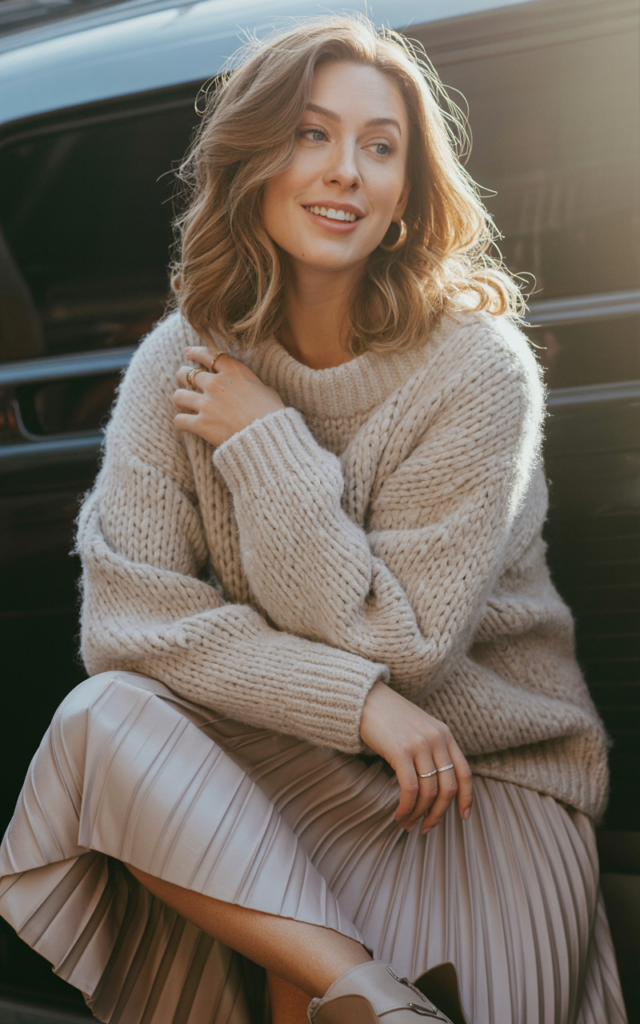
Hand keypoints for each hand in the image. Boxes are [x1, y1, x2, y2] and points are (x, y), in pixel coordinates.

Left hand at [174, 346, 285, 446]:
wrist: (267, 437)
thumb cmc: (272, 414)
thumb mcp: (267, 390)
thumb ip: (253, 384)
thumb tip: (255, 387)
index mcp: (233, 372)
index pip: (208, 354)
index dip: (195, 352)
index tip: (188, 352)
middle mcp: (216, 384)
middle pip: (187, 373)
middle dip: (183, 376)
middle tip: (183, 380)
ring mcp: (207, 404)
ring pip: (179, 395)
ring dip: (180, 399)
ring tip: (182, 403)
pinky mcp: (201, 424)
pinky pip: (179, 420)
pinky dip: (180, 421)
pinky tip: (184, 423)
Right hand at [359, 681, 472, 832]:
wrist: (363, 698)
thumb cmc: (387, 717)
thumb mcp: (418, 728)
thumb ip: (430, 748)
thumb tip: (434, 784)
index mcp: (444, 734)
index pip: (465, 772)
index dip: (466, 798)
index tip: (463, 817)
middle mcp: (437, 739)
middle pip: (448, 788)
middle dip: (438, 814)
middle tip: (426, 828)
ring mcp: (420, 744)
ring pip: (429, 792)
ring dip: (419, 814)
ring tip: (406, 823)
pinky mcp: (401, 751)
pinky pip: (410, 789)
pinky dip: (406, 807)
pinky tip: (398, 814)